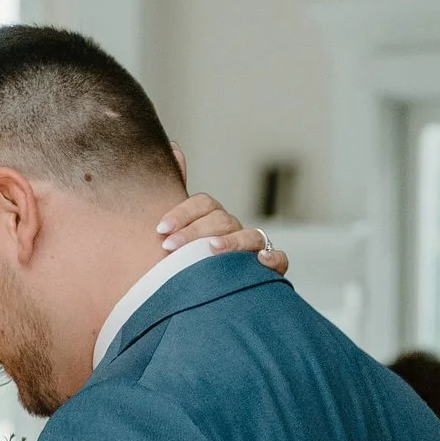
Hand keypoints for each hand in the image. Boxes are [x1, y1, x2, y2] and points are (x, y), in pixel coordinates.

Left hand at [162, 193, 287, 281]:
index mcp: (213, 218)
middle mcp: (235, 229)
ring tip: (211, 249)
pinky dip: (272, 259)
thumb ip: (177, 192)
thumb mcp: (179, 229)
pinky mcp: (268, 268)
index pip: (203, 205)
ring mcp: (253, 247)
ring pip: (250, 236)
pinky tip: (259, 262)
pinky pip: (279, 259)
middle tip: (169, 247)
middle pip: (221, 220)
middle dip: (194, 232)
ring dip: (231, 241)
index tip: (160, 229)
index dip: (182, 213)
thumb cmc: (188, 259)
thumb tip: (174, 148)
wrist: (204, 292)